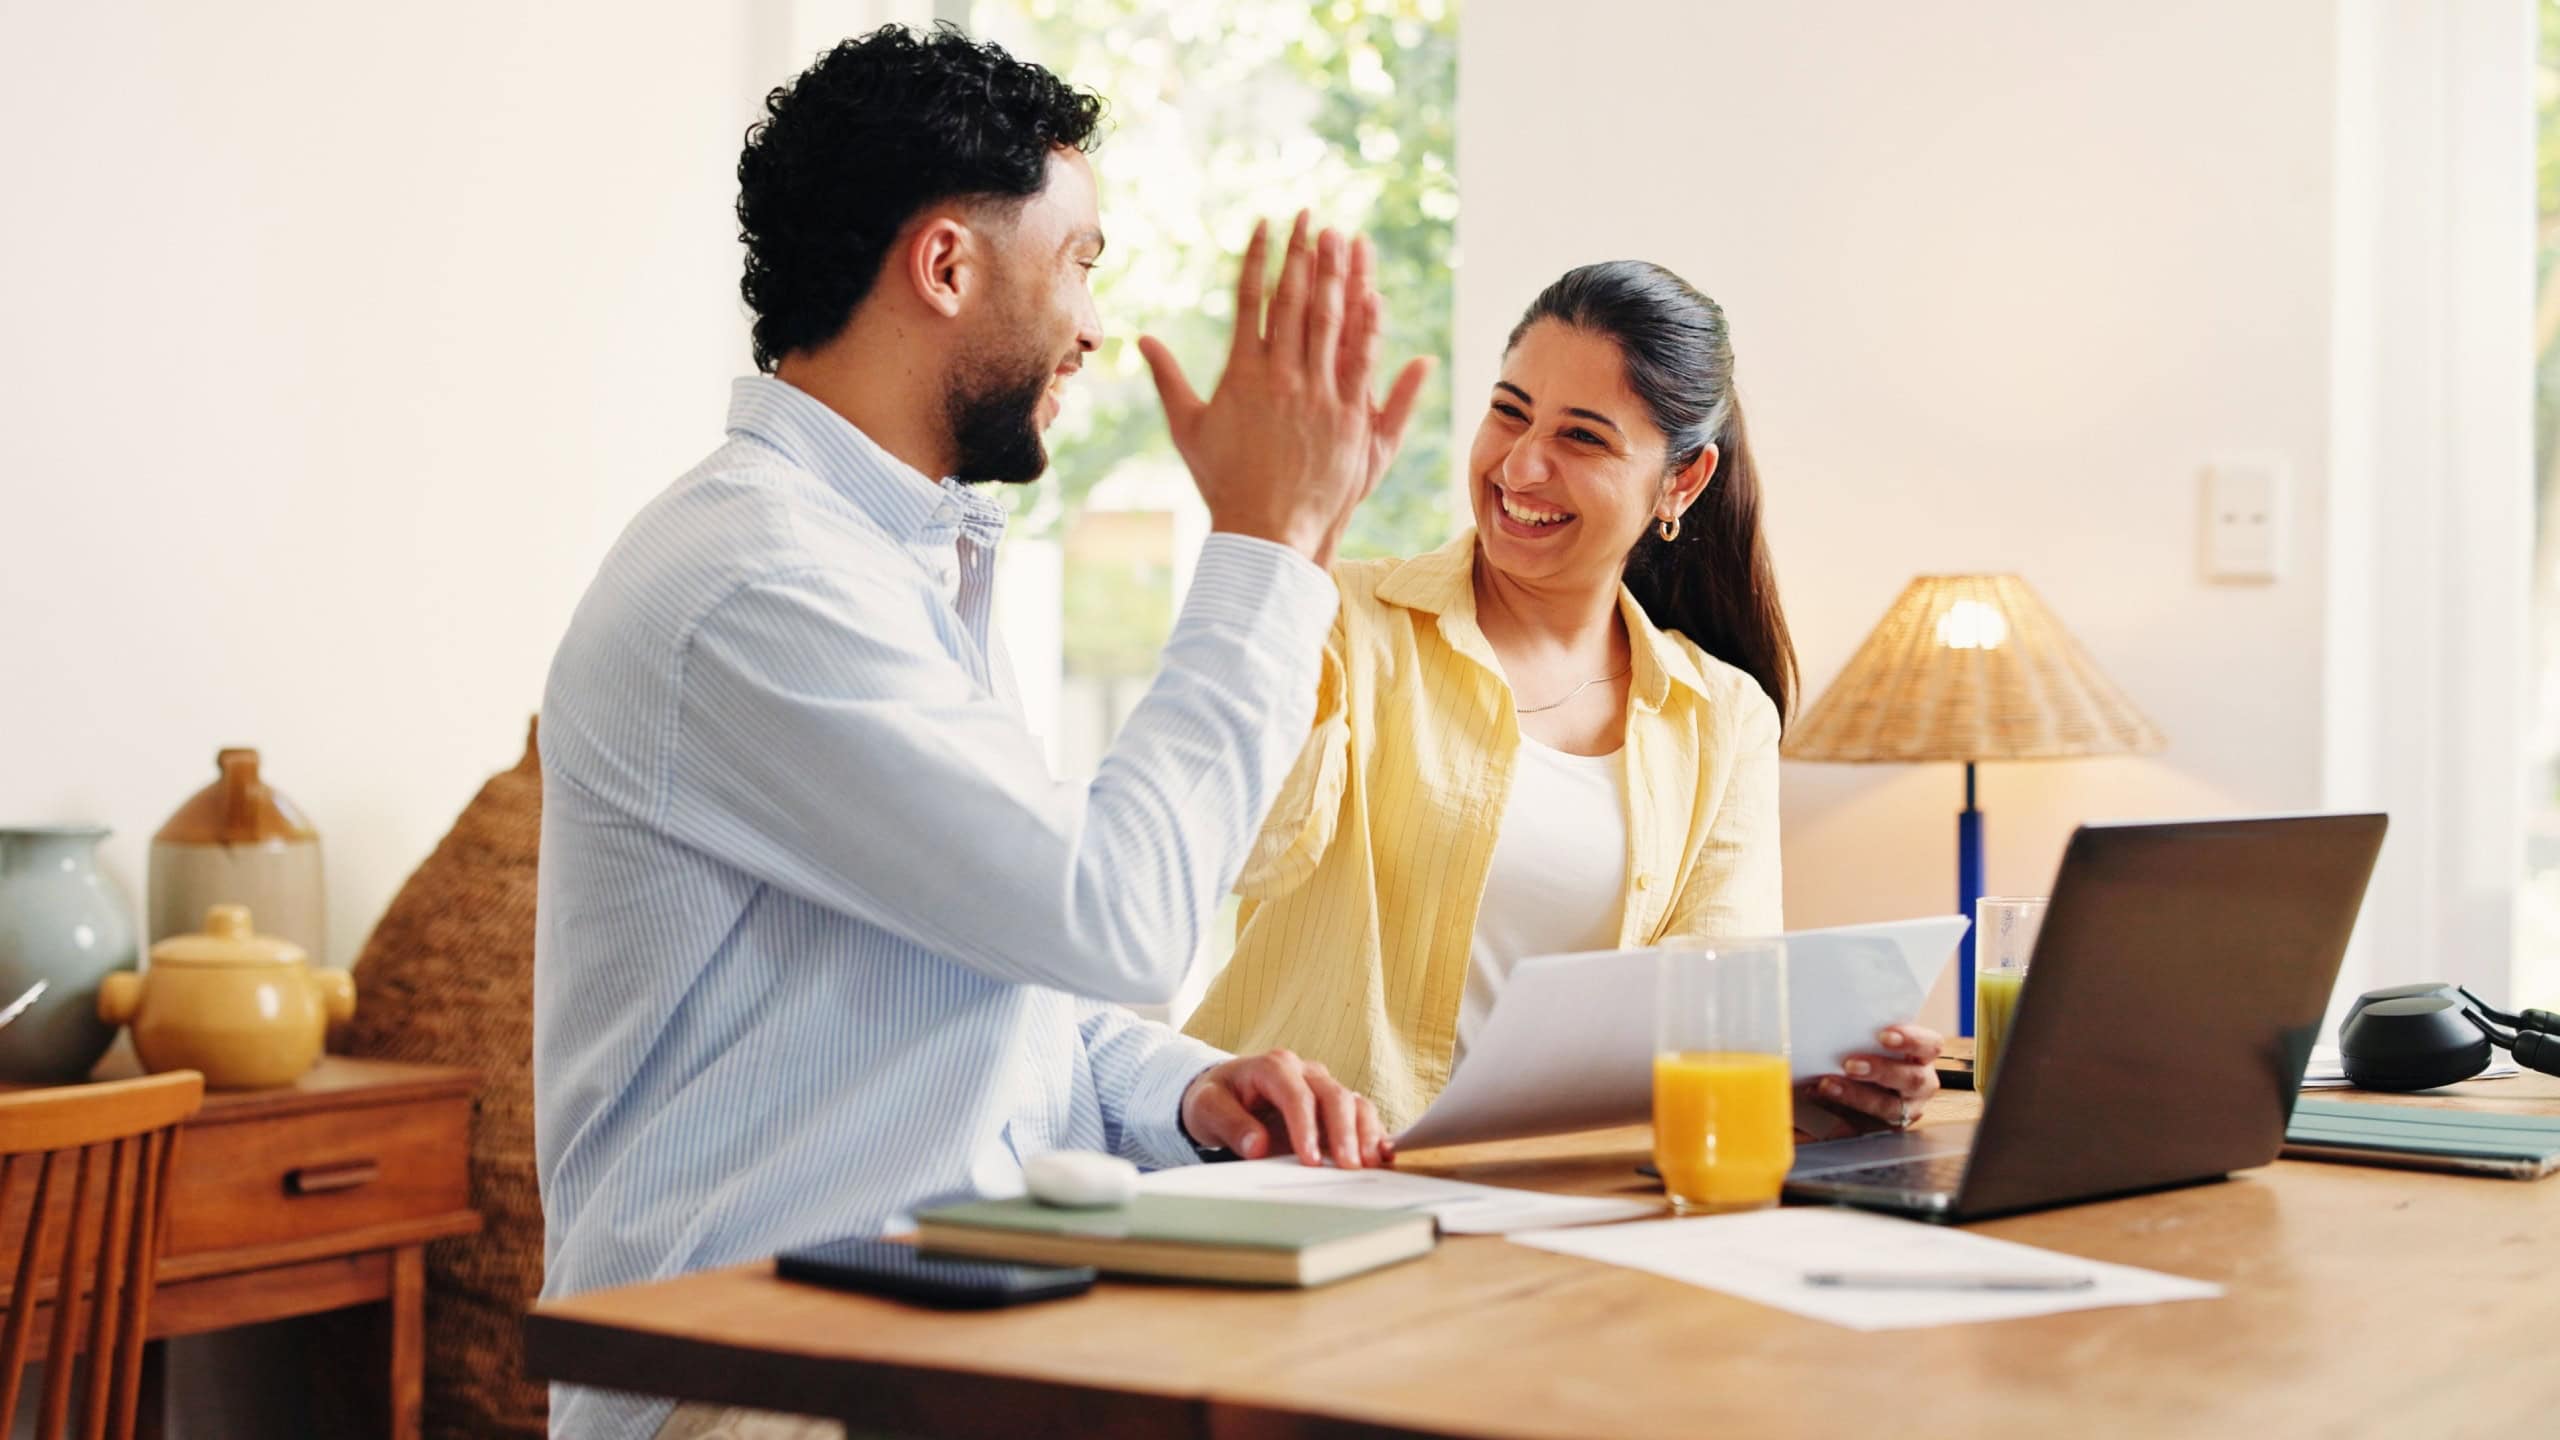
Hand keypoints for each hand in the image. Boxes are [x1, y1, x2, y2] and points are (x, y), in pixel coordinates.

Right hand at [1139, 212, 1431, 568]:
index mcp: (1242, 373)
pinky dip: (1367, 326)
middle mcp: (1281, 376)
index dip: (1260, 258)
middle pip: (1295, 300)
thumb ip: (1168, 378)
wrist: (1265, 530)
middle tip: (1310, 214)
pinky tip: (1371, 294)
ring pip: (1331, 321)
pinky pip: (1361, 361)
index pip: (1252, 300)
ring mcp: (1318, 395)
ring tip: (1342, 238)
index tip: (1267, 224)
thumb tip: (1143, 340)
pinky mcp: (1348, 417)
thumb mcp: (1188, 427)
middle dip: (1303, 252)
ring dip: (1337, 275)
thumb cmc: (1222, 482)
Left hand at [1179, 1049, 1390, 1169]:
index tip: (1309, 1160)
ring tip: (1369, 1164)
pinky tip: (1381, 1156)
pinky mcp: (1334, 1107)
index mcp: (1274, 1067)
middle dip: (1344, 1132)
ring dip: (1365, 1133)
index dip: (1306, 1127)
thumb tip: (1256, 1145)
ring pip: (1354, 1103)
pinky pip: (1361, 1115)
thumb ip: (1230, 1124)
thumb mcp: (1207, 1108)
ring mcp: (1323, 1088)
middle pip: (1333, 1096)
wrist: (1224, 1094)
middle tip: (1348, 1167)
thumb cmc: (1216, 1099)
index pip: (1297, 1094)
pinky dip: (1373, 1134)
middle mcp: (1304, 1073)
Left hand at [1805, 1025, 1942, 1132]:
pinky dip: (1838, 1117)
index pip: (1930, 1045)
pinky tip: (1818, 1103)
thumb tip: (1834, 1017)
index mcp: (1923, 1056)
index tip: (1884, 1035)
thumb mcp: (1876, 1040)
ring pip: (1889, 1107)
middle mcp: (1921, 1084)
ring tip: (1827, 1085)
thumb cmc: (1875, 1053)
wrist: (1869, 1084)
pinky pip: (1864, 1126)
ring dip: (1855, 1096)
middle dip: (1880, 1071)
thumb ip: (1865, 1033)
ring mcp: (1906, 1110)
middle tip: (1850, 1064)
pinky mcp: (1884, 1128)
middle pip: (1911, 1079)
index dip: (1911, 1040)